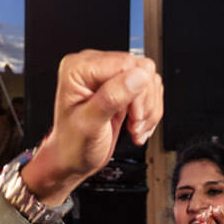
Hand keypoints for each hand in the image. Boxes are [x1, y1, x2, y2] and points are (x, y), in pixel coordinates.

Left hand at [18, 52, 162, 205]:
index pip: (125, 63)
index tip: (134, 114)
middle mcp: (95, 67)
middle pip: (142, 70)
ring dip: (148, 110)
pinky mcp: (122, 87)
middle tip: (134, 124)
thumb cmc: (72, 145)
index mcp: (79, 68)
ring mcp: (110, 76)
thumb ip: (111, 97)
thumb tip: (137, 76)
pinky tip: (137, 127)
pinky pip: (150, 92)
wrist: (73, 160)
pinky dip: (149, 113)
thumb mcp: (89, 124)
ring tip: (134, 128)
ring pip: (150, 81)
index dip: (137, 89)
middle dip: (144, 102)